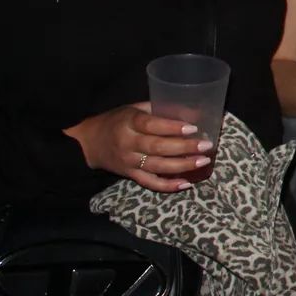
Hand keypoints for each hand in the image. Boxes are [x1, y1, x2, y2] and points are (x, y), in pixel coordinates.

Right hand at [66, 102, 212, 192]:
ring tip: (203, 161)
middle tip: (206, 145)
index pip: (151, 125)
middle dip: (184, 147)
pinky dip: (168, 185)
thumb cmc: (118, 121)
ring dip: (182, 165)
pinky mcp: (130, 175)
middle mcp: (128, 143)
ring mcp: (129, 161)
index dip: (172, 128)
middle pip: (157, 147)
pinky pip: (149, 183)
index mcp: (129, 122)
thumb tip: (195, 113)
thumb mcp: (135, 109)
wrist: (89, 143)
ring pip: (156, 166)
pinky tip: (186, 183)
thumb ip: (161, 110)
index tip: (193, 128)